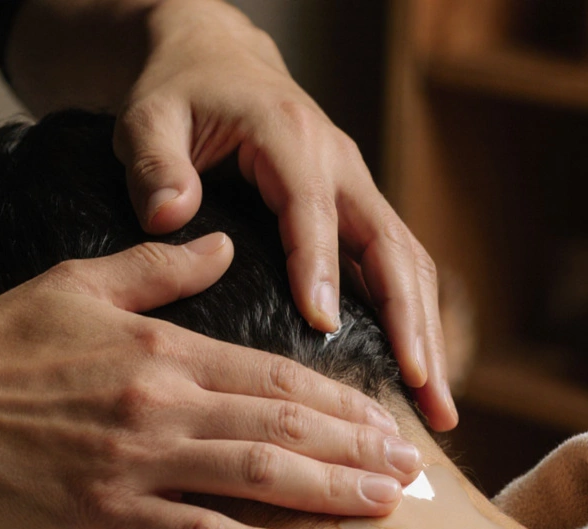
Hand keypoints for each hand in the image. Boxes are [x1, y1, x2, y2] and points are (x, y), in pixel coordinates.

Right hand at [0, 235, 421, 528]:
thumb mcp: (82, 280)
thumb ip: (162, 263)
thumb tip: (223, 241)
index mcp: (164, 348)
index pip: (277, 377)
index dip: (341, 402)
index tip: (385, 420)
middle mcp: (163, 404)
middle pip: (285, 427)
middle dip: (356, 449)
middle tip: (410, 470)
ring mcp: (136, 462)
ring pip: (257, 477)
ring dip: (330, 491)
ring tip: (384, 503)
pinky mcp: (104, 514)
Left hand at [111, 0, 457, 430]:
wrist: (221, 62)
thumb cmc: (181, 93)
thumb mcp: (147, 117)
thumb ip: (154, 163)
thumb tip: (171, 215)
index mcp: (289, 139)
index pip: (312, 210)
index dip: (321, 268)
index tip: (324, 329)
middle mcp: (340, 164)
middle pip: (391, 247)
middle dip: (412, 323)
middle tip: (423, 394)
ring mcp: (357, 189)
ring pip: (409, 263)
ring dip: (429, 334)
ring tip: (440, 407)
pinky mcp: (359, 211)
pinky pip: (397, 267)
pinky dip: (414, 322)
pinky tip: (418, 378)